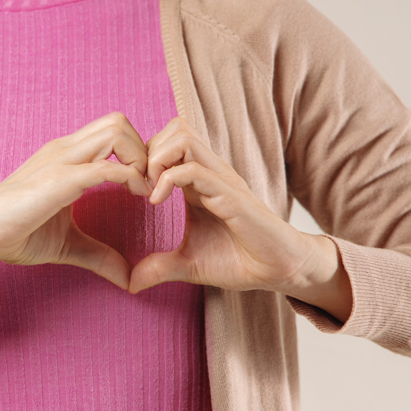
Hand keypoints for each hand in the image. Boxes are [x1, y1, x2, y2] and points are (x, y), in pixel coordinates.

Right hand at [0, 112, 152, 289]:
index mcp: (67, 157)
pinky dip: (131, 178)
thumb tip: (128, 279)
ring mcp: (61, 161)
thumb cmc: (16, 234)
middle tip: (149, 184)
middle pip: (118, 121)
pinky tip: (138, 199)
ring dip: (140, 158)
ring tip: (144, 190)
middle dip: (144, 149)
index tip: (146, 187)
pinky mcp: (59, 180)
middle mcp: (65, 150)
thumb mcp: (68, 245)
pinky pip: (106, 166)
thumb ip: (99, 255)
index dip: (137, 154)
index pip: (113, 131)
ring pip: (116, 131)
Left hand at [129, 117, 351, 320]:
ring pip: (183, 137)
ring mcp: (222, 180)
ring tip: (147, 190)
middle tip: (136, 184)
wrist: (280, 272)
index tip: (130, 187)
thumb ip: (159, 267)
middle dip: (147, 150)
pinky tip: (156, 203)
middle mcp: (211, 172)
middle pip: (175, 127)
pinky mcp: (231, 195)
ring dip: (156, 159)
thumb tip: (130, 283)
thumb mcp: (188, 265)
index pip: (169, 141)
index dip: (143, 157)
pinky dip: (168, 179)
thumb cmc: (239, 261)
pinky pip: (195, 169)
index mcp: (199, 181)